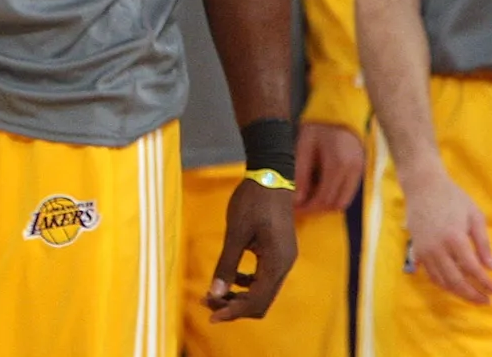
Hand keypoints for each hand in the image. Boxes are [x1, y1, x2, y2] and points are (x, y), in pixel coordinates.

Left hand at [205, 178, 296, 321]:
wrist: (270, 175)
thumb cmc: (252, 200)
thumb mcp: (235, 232)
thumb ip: (226, 264)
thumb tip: (215, 293)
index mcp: (277, 263)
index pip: (257, 301)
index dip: (233, 311)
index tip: (211, 315)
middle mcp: (284, 266)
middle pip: (261, 301)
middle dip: (234, 306)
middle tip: (206, 302)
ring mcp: (283, 259)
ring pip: (263, 291)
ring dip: (239, 296)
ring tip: (213, 292)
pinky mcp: (279, 252)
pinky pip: (264, 278)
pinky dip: (247, 283)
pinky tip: (230, 276)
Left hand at [293, 122, 363, 211]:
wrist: (339, 112)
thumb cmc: (318, 127)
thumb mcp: (303, 146)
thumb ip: (300, 173)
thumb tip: (296, 199)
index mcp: (337, 164)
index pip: (323, 198)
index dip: (308, 207)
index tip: (293, 208)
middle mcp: (352, 171)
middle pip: (334, 203)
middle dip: (315, 208)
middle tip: (298, 204)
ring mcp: (359, 171)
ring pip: (343, 201)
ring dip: (325, 204)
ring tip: (307, 196)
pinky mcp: (361, 170)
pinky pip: (348, 193)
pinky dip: (334, 196)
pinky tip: (320, 187)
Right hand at [402, 166, 491, 303]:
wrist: (422, 185)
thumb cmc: (452, 198)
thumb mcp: (475, 216)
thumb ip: (483, 243)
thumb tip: (491, 268)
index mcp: (454, 239)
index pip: (472, 270)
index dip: (485, 283)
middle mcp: (437, 248)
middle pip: (455, 280)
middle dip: (472, 294)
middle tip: (485, 300)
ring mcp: (424, 249)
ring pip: (440, 280)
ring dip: (456, 292)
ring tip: (470, 295)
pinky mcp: (416, 248)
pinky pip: (428, 272)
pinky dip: (440, 282)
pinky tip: (451, 284)